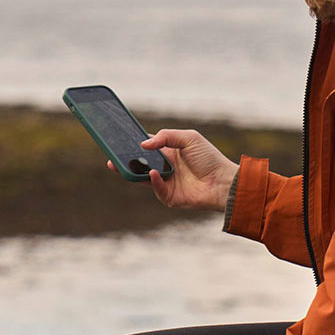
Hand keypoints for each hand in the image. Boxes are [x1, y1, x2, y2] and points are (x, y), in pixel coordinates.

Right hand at [106, 128, 237, 211]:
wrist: (224, 182)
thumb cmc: (209, 158)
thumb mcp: (189, 138)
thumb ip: (166, 137)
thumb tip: (143, 144)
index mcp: (169, 152)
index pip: (146, 147)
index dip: (132, 143)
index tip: (118, 139)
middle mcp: (165, 167)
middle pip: (140, 163)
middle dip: (124, 160)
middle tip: (111, 156)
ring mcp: (166, 183)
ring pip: (143, 178)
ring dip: (132, 172)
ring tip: (121, 164)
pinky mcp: (170, 197)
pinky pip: (156, 189)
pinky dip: (153, 182)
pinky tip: (153, 174)